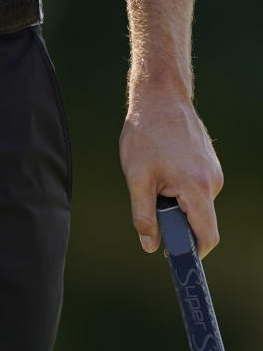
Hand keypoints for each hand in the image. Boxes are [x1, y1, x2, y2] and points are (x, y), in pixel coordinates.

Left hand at [119, 90, 223, 257]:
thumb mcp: (136, 177)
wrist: (159, 96)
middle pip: (201, 220)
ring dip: (177, 201)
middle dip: (178, 221)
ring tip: (155, 176)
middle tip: (152, 202)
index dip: (192, 252)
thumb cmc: (146, 133)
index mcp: (197, 187)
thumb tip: (150, 245)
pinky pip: (197, 187)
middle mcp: (213, 181)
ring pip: (197, 203)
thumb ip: (144, 215)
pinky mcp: (210, 163)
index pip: (207, 237)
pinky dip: (181, 187)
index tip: (174, 254)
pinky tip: (164, 166)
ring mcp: (214, 171)